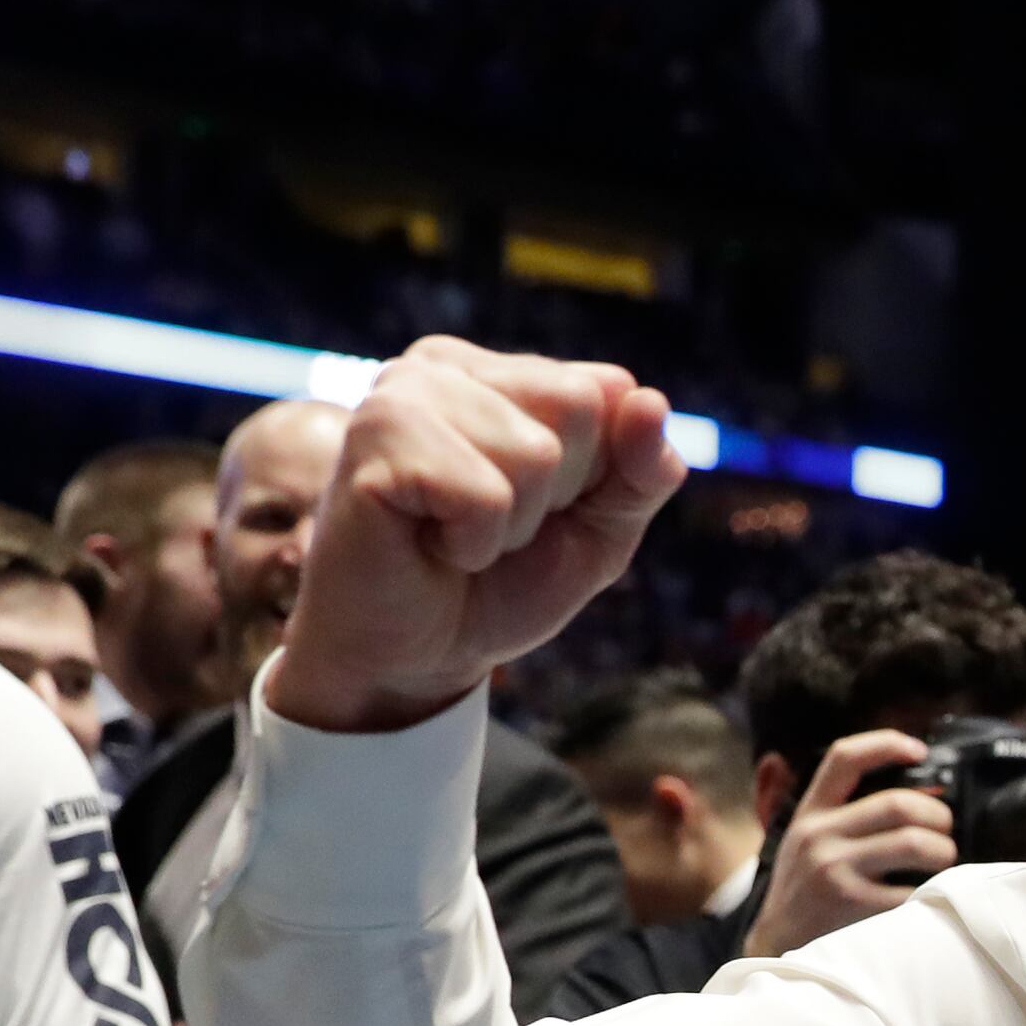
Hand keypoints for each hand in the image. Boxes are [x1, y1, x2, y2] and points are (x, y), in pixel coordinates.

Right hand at [262, 338, 685, 734]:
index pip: (611, 390)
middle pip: (579, 406)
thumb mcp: (603, 531)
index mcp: (503, 372)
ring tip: (457, 537)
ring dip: (512, 524)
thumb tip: (651, 402)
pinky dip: (474, 542)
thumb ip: (644, 470)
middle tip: (493, 526)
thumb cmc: (501, 585)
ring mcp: (402, 392)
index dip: (598, 474)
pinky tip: (429, 545)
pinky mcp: (374, 437)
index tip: (542, 510)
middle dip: (559, 494)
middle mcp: (446, 365)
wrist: (416, 659)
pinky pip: (484, 494)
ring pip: (536, 452)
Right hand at [744, 731, 955, 958]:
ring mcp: (835, 871)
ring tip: (942, 859)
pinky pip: (912, 890)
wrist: (777, 945)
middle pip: (898, 804)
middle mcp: (819, 836)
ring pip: (914, 842)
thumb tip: (923, 791)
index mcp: (810, 812)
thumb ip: (846, 812)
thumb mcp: (807, 839)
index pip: (845, 757)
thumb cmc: (806, 888)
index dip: (887, 744)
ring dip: (943, 851)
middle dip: (938, 816)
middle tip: (945, 830)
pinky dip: (930, 891)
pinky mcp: (853, 907)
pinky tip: (927, 895)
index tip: (920, 751)